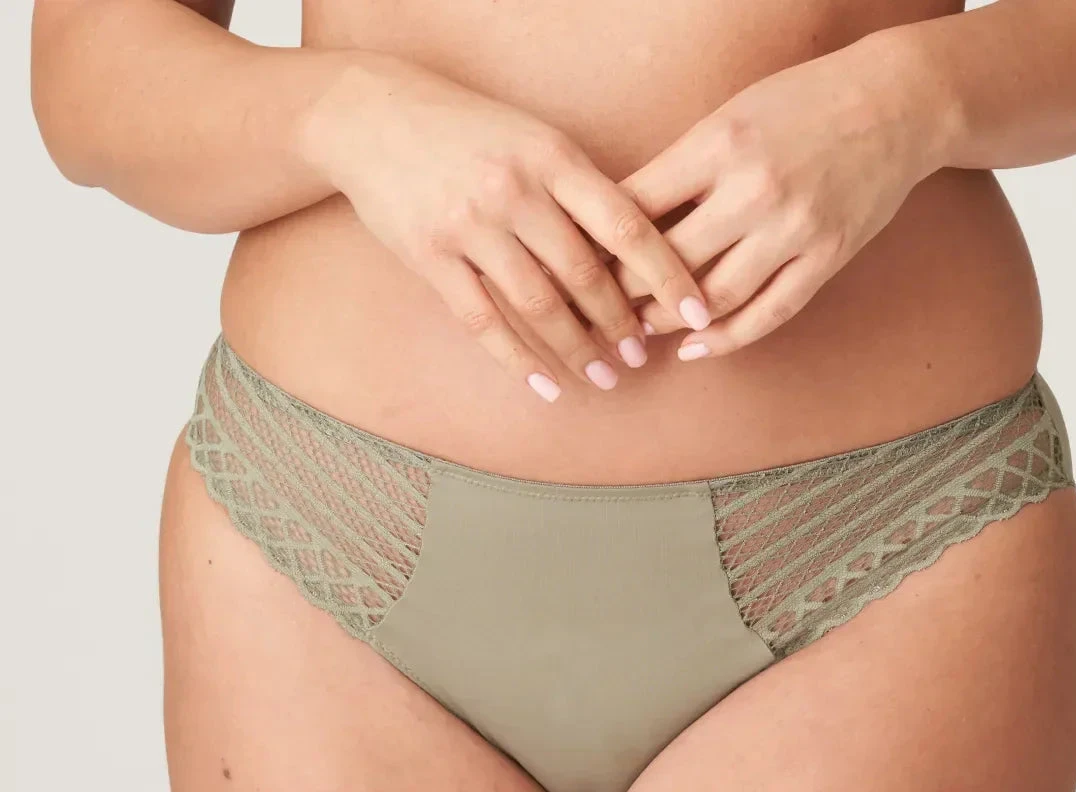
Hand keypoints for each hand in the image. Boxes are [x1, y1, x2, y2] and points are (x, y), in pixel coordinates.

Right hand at [299, 58, 710, 399]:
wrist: (372, 115)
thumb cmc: (467, 130)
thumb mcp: (533, 138)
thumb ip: (579, 188)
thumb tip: (636, 251)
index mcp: (553, 157)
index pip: (627, 225)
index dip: (668, 275)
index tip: (698, 311)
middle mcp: (515, 190)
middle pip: (585, 274)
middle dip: (621, 323)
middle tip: (642, 356)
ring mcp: (470, 225)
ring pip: (539, 304)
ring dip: (577, 349)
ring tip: (604, 377)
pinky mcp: (430, 256)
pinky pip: (483, 322)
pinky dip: (518, 362)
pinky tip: (546, 388)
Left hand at [614, 34, 946, 358]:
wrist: (898, 103)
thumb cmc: (802, 104)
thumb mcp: (731, 115)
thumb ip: (682, 166)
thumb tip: (620, 218)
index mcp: (720, 145)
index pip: (638, 207)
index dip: (598, 244)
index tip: (574, 266)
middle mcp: (755, 190)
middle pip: (668, 262)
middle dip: (623, 295)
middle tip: (595, 314)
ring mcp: (794, 229)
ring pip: (714, 297)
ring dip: (668, 323)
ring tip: (639, 332)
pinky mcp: (826, 258)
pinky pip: (769, 313)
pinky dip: (727, 339)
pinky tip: (694, 348)